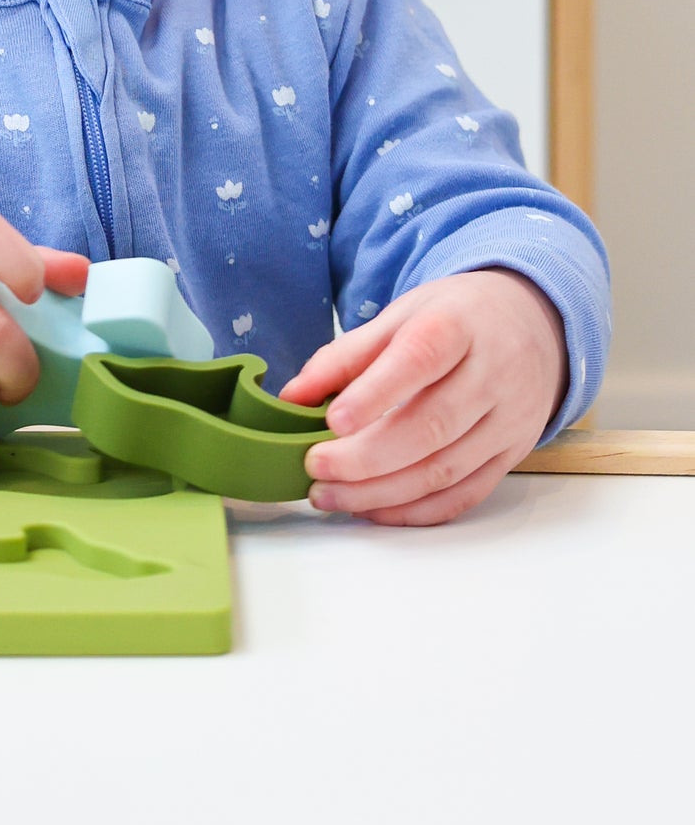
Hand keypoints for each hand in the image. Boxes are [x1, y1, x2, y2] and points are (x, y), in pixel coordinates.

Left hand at [279, 269, 568, 526]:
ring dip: (382, 492)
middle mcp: (493, 374)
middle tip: (315, 468)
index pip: (420, 359)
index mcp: (459, 325)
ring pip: (445, 470)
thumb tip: (292, 396)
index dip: (376, 393)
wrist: (532, 323)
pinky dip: (415, 509)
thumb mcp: (402, 314)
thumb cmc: (455, 318)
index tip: (333, 421)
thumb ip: (346, 355)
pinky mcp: (512, 455)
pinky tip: (374, 509)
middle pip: (432, 425)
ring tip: (330, 495)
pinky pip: (464, 494)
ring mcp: (508, 420)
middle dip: (367, 457)